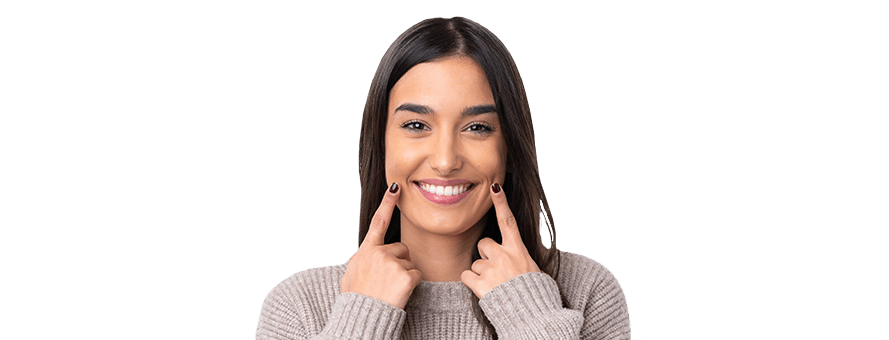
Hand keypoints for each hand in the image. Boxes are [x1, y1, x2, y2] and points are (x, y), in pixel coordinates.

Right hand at [340, 182, 421, 309]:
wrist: (361, 318)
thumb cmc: (356, 299)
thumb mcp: (351, 274)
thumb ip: (362, 259)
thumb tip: (367, 256)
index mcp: (366, 251)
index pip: (378, 221)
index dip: (387, 202)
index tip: (396, 186)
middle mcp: (378, 253)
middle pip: (401, 249)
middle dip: (398, 262)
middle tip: (386, 281)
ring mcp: (392, 263)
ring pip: (409, 263)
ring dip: (404, 275)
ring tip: (389, 288)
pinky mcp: (405, 275)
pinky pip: (415, 276)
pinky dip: (410, 285)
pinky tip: (398, 293)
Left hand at [461, 183, 540, 298]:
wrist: (532, 316)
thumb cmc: (536, 295)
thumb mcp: (535, 271)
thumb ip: (523, 261)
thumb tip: (521, 262)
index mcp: (518, 250)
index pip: (508, 221)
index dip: (501, 203)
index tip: (494, 187)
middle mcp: (504, 255)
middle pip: (483, 244)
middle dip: (486, 255)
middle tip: (497, 271)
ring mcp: (491, 268)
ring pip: (475, 263)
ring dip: (480, 274)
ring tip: (495, 286)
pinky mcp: (480, 283)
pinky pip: (466, 276)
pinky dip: (471, 283)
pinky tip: (484, 290)